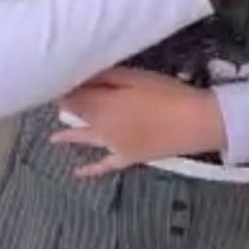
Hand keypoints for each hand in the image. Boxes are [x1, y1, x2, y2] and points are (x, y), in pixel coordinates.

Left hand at [51, 67, 225, 178]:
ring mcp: (112, 145)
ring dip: (69, 136)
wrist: (194, 122)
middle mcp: (100, 127)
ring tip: (53, 138)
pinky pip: (104, 166)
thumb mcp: (135, 76)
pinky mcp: (127, 158)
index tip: (62, 81)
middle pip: (78, 115)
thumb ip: (105, 77)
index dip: (66, 88)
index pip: (73, 96)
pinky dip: (90, 170)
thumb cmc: (166, 93)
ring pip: (85, 138)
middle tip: (61, 100)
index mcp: (101, 104)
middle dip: (68, 107)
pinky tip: (77, 173)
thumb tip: (82, 76)